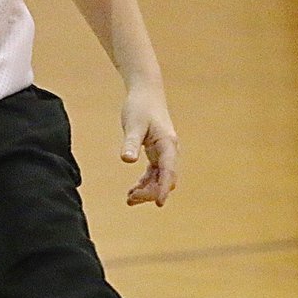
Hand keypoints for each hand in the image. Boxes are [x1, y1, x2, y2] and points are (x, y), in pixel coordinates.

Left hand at [120, 86, 177, 206]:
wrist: (145, 93)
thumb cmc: (139, 107)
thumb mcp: (133, 124)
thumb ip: (130, 142)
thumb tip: (127, 160)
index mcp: (168, 144)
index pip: (168, 171)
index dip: (164, 188)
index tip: (159, 204)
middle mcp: (170, 151)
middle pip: (165, 179)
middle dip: (151, 192)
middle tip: (130, 199)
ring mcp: (164, 152)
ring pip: (160, 178)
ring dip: (147, 190)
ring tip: (129, 200)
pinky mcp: (157, 152)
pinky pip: (154, 173)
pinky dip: (144, 183)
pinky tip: (132, 191)